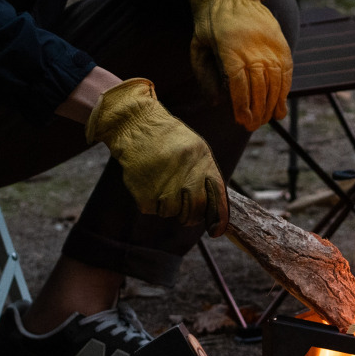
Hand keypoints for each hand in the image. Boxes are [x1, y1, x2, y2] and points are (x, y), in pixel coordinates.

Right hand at [84, 79, 226, 230]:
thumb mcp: (195, 148)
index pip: (217, 197)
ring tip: (160, 183)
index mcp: (202, 160)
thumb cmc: (168, 139)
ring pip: (171, 212)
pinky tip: (147, 181)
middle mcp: (185, 173)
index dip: (218, 217)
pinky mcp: (144, 192)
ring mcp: (164, 184)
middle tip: (185, 214)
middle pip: (194, 210)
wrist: (136, 125)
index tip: (216, 230)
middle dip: (190, 216)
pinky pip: (152, 209)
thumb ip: (205, 175)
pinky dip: (149, 201)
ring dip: (166, 205)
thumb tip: (214, 209)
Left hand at [185, 0, 291, 131]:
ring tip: (266, 119)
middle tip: (252, 126)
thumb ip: (205, 75)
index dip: (242, 104)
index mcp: (230, 47)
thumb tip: (217, 102)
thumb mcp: (198, 46)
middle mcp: (254, 46)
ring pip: (276, 80)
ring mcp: (270, 44)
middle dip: (258, 109)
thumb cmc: (210, 24)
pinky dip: (285, 89)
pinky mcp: (281, 43)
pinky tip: (280, 104)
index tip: (241, 120)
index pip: (239, 82)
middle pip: (260, 84)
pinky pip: (286, 70)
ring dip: (272, 103)